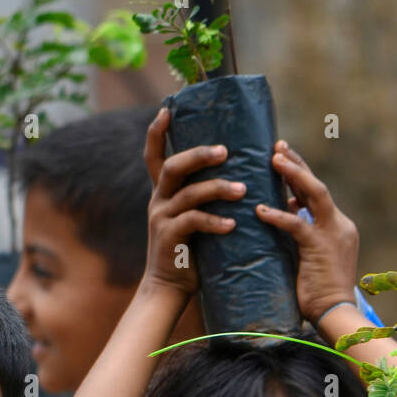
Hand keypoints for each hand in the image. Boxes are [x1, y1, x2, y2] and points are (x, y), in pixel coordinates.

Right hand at [141, 107, 244, 298]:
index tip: (167, 109)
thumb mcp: (192, 220)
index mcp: (163, 192)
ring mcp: (161, 218)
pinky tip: (232, 224)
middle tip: (226, 151)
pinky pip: (193, 222)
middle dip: (200, 155)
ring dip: (218, 188)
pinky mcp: (169, 238)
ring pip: (189, 193)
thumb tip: (240, 176)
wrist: (169, 288)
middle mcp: (158, 200)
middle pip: (174, 166)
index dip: (157, 132)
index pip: (154, 155)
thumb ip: (203, 199)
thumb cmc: (190, 252)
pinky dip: (215, 221)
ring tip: (243, 190)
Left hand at [256, 140, 358, 324]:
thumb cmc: (318, 294)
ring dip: (294, 174)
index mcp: (338, 227)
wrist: (334, 315)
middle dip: (297, 164)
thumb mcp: (310, 258)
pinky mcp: (320, 247)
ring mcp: (332, 234)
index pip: (317, 194)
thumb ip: (301, 236)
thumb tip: (287, 215)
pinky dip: (278, 215)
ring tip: (273, 160)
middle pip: (317, 186)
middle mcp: (339, 225)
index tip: (282, 159)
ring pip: (314, 193)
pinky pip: (296, 224)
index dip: (299, 176)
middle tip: (277, 146)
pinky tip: (259, 210)